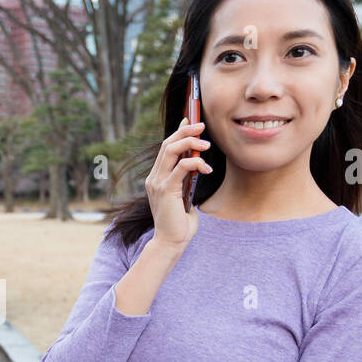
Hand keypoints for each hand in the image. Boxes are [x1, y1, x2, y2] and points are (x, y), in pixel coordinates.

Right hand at [145, 117, 208, 247]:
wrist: (171, 242)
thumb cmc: (180, 223)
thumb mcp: (184, 196)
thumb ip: (186, 181)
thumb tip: (197, 165)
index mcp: (157, 178)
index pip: (166, 148)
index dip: (178, 131)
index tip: (190, 118)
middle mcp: (154, 177)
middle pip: (168, 144)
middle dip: (185, 131)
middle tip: (202, 125)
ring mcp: (157, 183)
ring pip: (171, 151)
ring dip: (190, 143)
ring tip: (206, 144)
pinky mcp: (165, 190)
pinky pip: (181, 168)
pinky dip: (196, 163)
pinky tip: (207, 169)